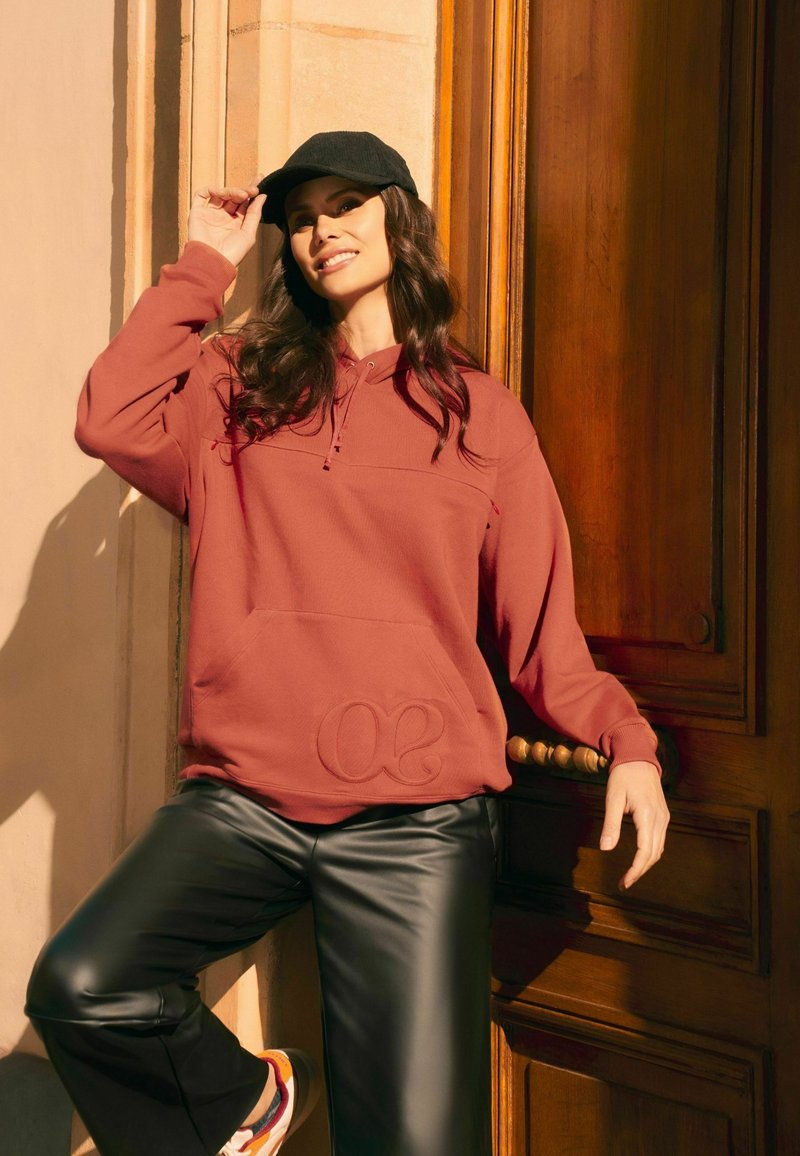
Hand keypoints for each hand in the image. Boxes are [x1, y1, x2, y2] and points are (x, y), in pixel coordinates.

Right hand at [187, 181, 266, 266]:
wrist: (212, 262)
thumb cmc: (232, 253)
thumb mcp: (249, 233)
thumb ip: (255, 214)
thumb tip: (262, 196)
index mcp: (236, 224)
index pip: (244, 203)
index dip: (251, 190)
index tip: (260, 179)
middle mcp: (223, 218)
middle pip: (233, 197)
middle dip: (244, 190)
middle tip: (252, 189)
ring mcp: (210, 214)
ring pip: (220, 194)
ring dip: (231, 190)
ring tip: (241, 194)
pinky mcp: (197, 213)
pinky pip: (201, 195)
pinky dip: (211, 189)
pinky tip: (221, 192)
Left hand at [599, 761, 669, 890]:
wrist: (638, 756)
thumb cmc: (623, 776)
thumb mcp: (613, 798)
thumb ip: (610, 824)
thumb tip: (605, 848)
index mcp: (648, 816)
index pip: (645, 852)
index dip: (635, 870)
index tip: (624, 883)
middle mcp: (660, 819)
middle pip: (654, 855)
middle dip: (639, 871)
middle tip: (623, 883)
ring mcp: (664, 817)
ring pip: (658, 849)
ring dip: (645, 864)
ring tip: (630, 875)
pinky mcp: (663, 815)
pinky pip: (659, 840)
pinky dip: (650, 853)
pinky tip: (639, 858)